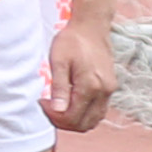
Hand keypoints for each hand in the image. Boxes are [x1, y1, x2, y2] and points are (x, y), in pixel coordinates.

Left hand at [43, 14, 118, 137]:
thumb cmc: (72, 41)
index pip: (72, 117)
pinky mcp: (110, 87)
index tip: (42, 102)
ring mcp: (109, 90)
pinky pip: (98, 110)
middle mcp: (104, 91)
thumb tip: (58, 110)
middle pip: (84, 123)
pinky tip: (69, 102)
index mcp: (91, 86)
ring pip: (93, 120)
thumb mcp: (58, 61)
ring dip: (74, 120)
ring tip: (57, 106)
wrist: (91, 27)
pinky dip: (84, 113)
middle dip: (63, 122)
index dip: (54, 116)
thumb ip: (59, 87)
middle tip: (48, 108)